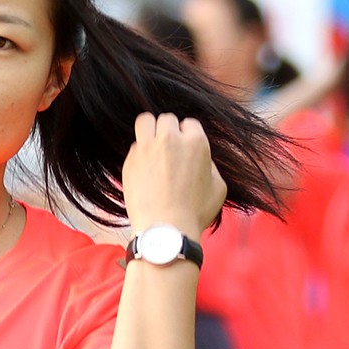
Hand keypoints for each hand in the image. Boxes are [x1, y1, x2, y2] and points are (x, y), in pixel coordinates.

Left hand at [121, 113, 225, 236]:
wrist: (165, 229)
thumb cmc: (194, 212)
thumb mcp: (218, 187)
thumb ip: (210, 165)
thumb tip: (201, 159)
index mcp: (196, 142)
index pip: (190, 123)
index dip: (188, 136)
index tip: (185, 149)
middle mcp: (170, 139)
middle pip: (167, 119)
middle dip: (169, 131)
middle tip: (169, 148)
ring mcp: (147, 148)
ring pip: (145, 121)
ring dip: (150, 129)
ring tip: (152, 144)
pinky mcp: (130, 160)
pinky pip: (134, 145)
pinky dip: (139, 152)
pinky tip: (144, 167)